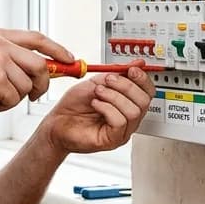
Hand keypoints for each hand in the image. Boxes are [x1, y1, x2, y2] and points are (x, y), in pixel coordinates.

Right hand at [0, 28, 74, 119]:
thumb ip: (11, 59)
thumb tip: (45, 68)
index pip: (37, 38)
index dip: (57, 50)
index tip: (70, 60)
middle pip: (39, 65)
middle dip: (42, 84)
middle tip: (35, 95)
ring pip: (27, 85)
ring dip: (15, 97)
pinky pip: (14, 98)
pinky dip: (4, 105)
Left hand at [40, 62, 155, 154]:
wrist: (57, 122)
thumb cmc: (74, 106)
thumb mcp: (97, 82)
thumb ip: (118, 73)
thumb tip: (138, 63)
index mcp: (128, 103)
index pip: (147, 92)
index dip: (142, 79)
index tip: (131, 69)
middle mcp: (128, 119)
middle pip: (144, 101)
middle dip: (126, 86)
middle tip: (108, 81)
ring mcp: (122, 131)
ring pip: (133, 111)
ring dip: (114, 96)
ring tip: (98, 93)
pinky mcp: (113, 140)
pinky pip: (120, 122)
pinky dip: (107, 108)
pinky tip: (96, 105)